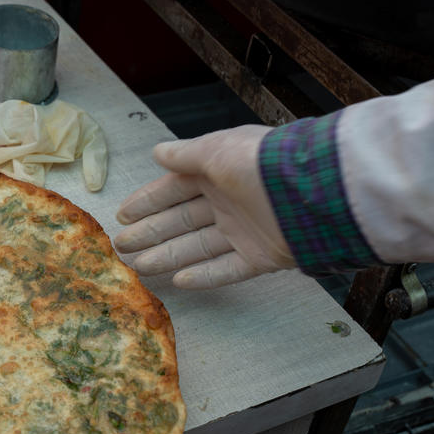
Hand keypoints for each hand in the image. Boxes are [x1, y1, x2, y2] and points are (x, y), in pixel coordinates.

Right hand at [115, 125, 296, 288]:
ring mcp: (244, 231)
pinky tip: (180, 283)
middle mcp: (229, 201)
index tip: (121, 217)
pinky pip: (227, 269)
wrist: (312, 192)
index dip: (146, 202)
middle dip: (150, 233)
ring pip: (197, 247)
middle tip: (121, 248)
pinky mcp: (260, 257)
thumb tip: (157, 152)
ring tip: (139, 267)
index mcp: (218, 173)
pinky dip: (204, 276)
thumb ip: (185, 155)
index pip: (174, 190)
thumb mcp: (216, 150)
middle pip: (181, 221)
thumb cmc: (260, 164)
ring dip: (168, 256)